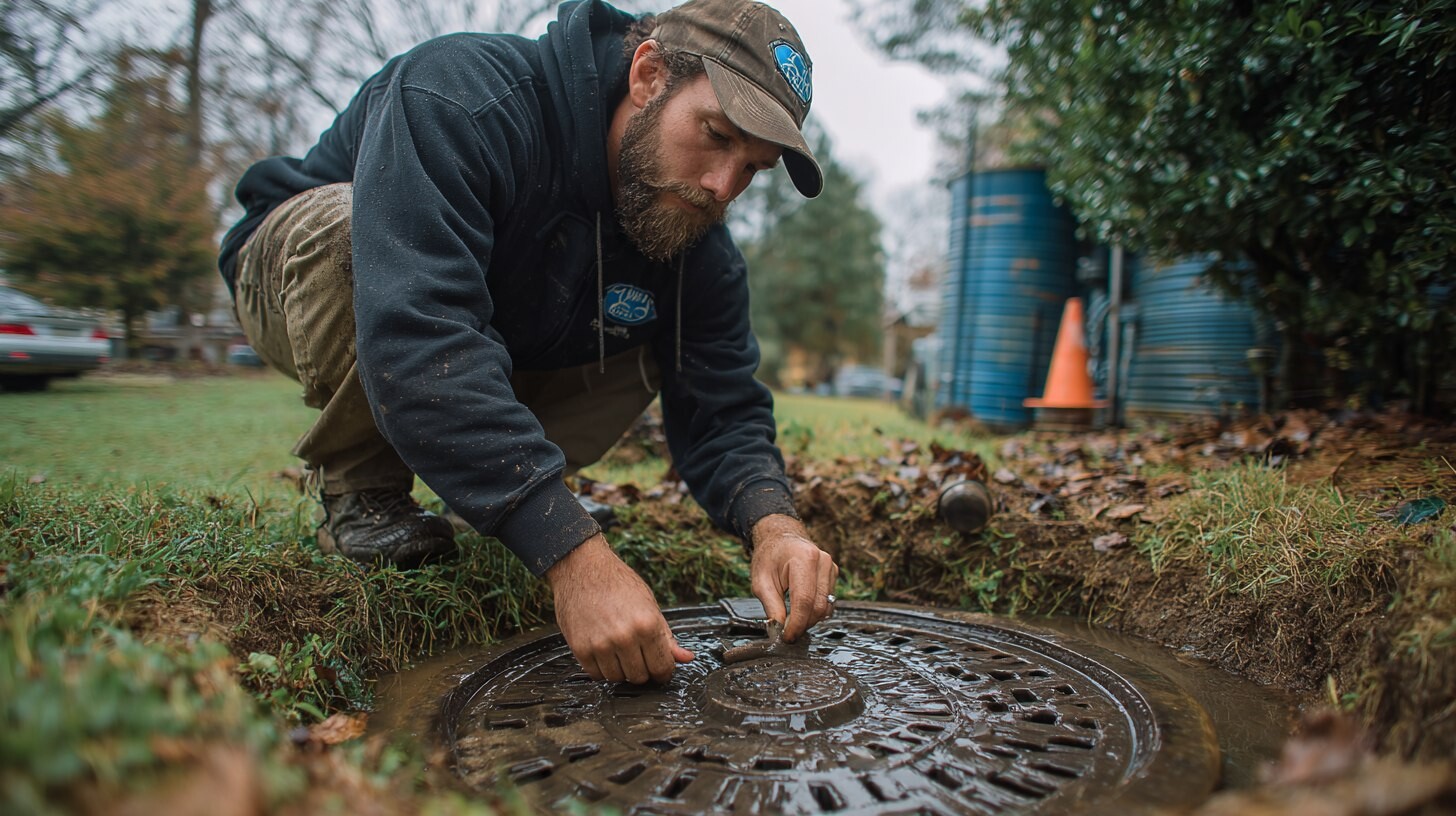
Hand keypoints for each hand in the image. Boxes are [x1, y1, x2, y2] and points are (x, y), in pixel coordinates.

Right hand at [546, 534, 693, 683]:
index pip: (662, 668)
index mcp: (647, 624)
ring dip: (620, 669)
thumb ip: (667, 637)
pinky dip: (601, 668)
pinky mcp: (581, 649)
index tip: (659, 667)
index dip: (663, 671)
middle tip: (637, 653)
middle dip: (642, 669)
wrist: (582, 568)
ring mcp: (601, 645)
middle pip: (640, 677)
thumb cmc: (618, 584)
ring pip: (618, 678)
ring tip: (618, 648)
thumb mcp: (649, 605)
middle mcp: (624, 637)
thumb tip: (686, 658)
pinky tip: (603, 650)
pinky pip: (596, 675)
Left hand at [749, 514, 838, 641]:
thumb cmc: (769, 557)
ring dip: (810, 620)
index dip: (796, 624)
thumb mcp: (760, 581)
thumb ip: (771, 606)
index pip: (804, 600)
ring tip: (792, 620)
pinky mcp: (834, 574)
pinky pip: (829, 601)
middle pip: (818, 606)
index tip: (787, 637)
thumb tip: (779, 629)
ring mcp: (831, 567)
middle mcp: (822, 561)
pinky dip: (816, 611)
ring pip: (826, 606)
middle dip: (803, 624)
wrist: (780, 539)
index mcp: (803, 559)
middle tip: (787, 633)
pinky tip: (801, 611)